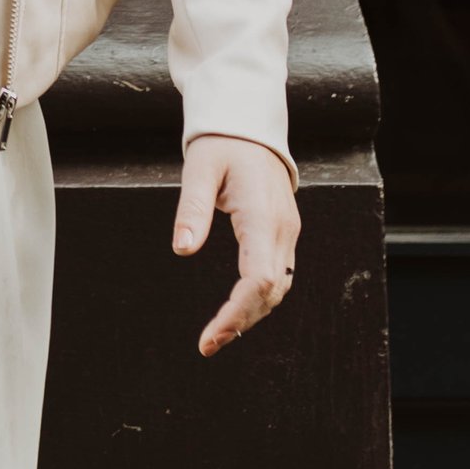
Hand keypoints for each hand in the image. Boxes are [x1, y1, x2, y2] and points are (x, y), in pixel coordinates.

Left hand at [176, 134, 299, 355]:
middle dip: (241, 321)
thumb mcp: (200, 168)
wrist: (249, 124)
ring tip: (217, 334)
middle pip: (271, 292)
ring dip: (251, 314)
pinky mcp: (283, 232)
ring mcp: (287, 232)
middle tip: (207, 344)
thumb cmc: (222, 144)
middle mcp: (283, 230)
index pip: (259, 279)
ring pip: (278, 288)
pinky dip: (259, 298)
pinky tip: (236, 309)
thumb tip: (182, 249)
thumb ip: (192, 208)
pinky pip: (277, 274)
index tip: (211, 335)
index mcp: (264, 217)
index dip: (237, 312)